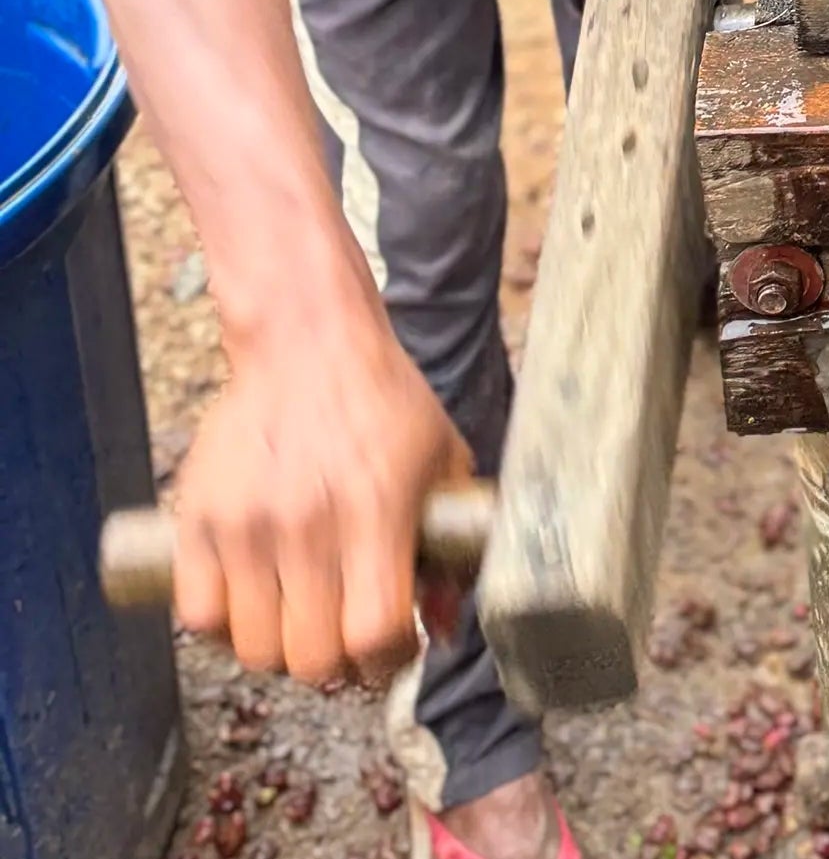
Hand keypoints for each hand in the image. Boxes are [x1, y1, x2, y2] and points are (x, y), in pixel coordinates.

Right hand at [170, 296, 472, 685]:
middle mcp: (310, 524)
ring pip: (253, 647)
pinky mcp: (198, 519)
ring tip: (301, 619)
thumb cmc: (384, 402)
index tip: (392, 649)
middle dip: (336, 665)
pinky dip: (224, 626)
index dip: (388, 661)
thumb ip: (450, 547)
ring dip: (280, 649)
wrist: (306, 343)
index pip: (374, 634)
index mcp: (378, 510)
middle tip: (344, 640)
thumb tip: (442, 630)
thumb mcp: (443, 459)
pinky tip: (254, 600)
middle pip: (309, 658)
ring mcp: (248, 525)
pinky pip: (200, 616)